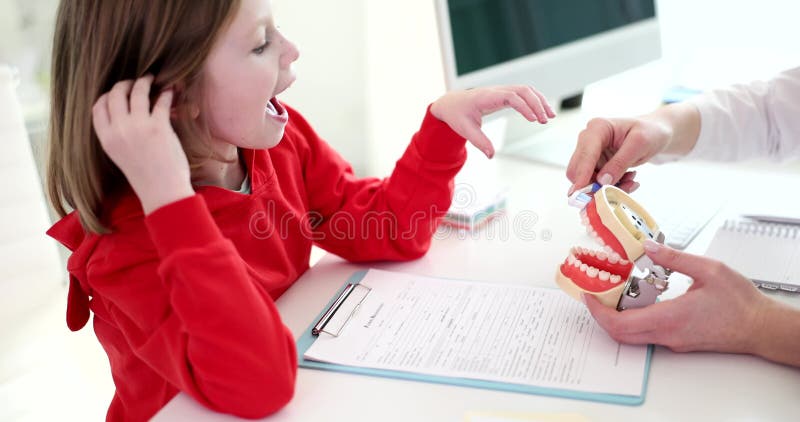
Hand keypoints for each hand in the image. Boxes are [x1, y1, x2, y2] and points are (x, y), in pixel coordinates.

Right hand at [92, 75, 193, 213]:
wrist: (162, 191)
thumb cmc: (145, 175)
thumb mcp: (120, 154)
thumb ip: (117, 134)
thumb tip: (124, 112)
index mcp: (106, 139)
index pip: (98, 106)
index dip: (107, 95)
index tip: (117, 92)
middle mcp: (118, 130)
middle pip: (115, 94)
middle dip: (125, 83)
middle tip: (135, 81)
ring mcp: (138, 127)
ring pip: (137, 92)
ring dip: (145, 81)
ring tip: (152, 78)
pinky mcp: (159, 127)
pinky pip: (161, 101)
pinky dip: (167, 92)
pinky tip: (171, 90)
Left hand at [430, 86, 555, 157]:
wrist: (451, 103)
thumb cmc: (457, 115)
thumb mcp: (465, 130)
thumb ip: (479, 142)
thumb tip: (491, 156)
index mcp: (485, 97)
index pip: (510, 97)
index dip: (524, 107)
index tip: (534, 120)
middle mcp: (495, 91)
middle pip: (522, 90)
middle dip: (536, 103)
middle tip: (545, 120)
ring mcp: (501, 91)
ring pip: (525, 90)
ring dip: (539, 101)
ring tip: (550, 116)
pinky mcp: (504, 94)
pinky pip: (523, 93)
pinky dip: (534, 100)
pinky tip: (542, 112)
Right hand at [565, 116, 671, 194]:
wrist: (656, 133)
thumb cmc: (650, 132)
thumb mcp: (640, 144)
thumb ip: (620, 162)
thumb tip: (602, 181)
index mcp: (597, 128)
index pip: (585, 155)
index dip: (582, 175)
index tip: (580, 194)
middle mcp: (588, 140)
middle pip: (577, 170)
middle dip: (595, 185)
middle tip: (617, 192)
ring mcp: (590, 153)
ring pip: (586, 180)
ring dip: (606, 187)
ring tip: (630, 182)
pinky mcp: (595, 164)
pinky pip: (596, 182)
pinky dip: (611, 186)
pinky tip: (628, 180)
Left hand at [583, 240, 770, 354]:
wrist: (761, 327)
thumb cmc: (741, 303)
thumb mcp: (708, 270)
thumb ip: (675, 258)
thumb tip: (648, 246)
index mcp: (670, 318)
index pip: (620, 324)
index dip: (597, 312)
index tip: (588, 297)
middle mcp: (667, 334)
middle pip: (620, 334)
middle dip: (600, 316)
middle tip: (593, 295)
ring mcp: (672, 341)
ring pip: (633, 336)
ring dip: (617, 318)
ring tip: (612, 293)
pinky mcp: (678, 341)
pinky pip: (647, 334)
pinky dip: (634, 319)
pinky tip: (638, 299)